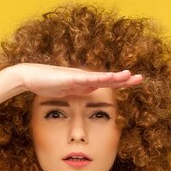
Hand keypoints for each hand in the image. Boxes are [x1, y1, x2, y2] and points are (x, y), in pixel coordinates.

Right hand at [14, 62, 142, 97]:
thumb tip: (88, 95)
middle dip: (124, 79)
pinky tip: (107, 78)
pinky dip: (97, 78)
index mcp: (85, 83)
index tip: (135, 81)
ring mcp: (77, 77)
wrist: (30, 77)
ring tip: (128, 75)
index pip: (107, 83)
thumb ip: (79, 92)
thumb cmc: (48, 84)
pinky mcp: (69, 78)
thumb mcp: (68, 92)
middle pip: (108, 79)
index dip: (121, 83)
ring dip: (114, 77)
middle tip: (140, 78)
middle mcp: (84, 78)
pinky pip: (86, 79)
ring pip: (100, 77)